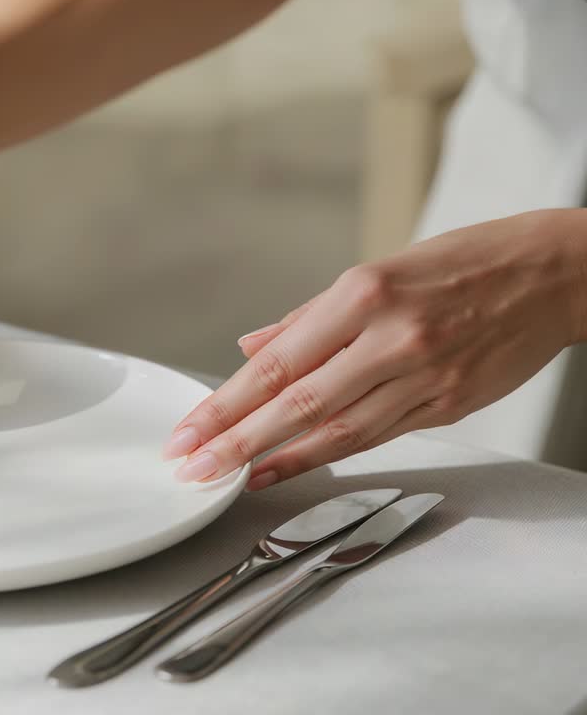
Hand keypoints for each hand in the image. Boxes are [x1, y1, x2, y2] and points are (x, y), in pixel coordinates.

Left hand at [162, 209, 586, 489]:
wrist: (558, 275)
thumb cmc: (465, 262)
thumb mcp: (378, 269)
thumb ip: (309, 317)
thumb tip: (251, 349)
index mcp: (366, 294)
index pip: (280, 362)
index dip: (228, 403)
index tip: (190, 430)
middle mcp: (393, 338)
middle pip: (300, 404)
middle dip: (237, 442)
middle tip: (193, 467)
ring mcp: (424, 377)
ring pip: (337, 431)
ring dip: (276, 459)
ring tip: (230, 478)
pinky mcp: (448, 405)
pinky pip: (376, 437)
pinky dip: (327, 457)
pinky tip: (290, 468)